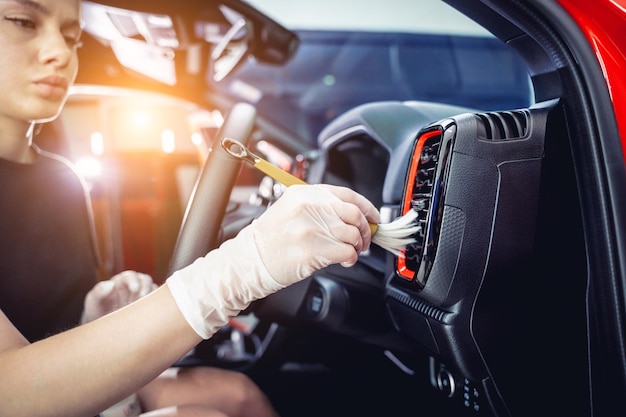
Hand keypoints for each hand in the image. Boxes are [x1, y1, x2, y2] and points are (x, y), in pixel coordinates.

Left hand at [81, 271, 156, 322]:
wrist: (103, 329)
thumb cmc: (98, 312)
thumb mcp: (93, 303)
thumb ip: (98, 292)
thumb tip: (110, 283)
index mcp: (121, 282)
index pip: (130, 276)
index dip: (134, 280)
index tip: (134, 289)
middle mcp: (134, 286)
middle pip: (145, 280)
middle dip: (146, 287)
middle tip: (142, 297)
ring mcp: (142, 296)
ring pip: (154, 290)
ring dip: (152, 296)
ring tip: (146, 307)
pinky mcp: (149, 306)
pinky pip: (157, 302)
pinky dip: (157, 305)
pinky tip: (151, 313)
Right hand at [166, 184, 379, 338]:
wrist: (248, 260)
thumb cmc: (269, 238)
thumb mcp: (291, 209)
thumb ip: (319, 206)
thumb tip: (352, 215)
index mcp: (304, 194)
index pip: (346, 195)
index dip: (366, 207)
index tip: (373, 217)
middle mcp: (309, 208)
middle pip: (354, 214)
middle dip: (366, 228)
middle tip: (365, 239)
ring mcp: (311, 229)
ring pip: (353, 234)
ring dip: (359, 245)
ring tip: (353, 251)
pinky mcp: (313, 251)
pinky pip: (346, 252)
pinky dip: (351, 258)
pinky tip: (345, 260)